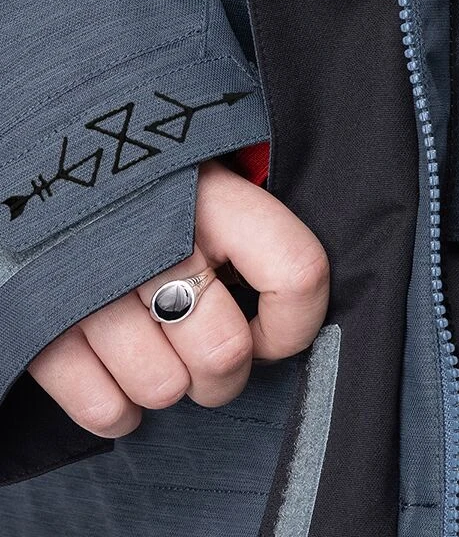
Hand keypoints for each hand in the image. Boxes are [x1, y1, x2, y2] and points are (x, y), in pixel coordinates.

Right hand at [28, 160, 328, 437]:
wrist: (52, 168)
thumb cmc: (154, 190)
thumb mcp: (212, 184)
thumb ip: (256, 238)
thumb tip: (294, 309)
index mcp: (215, 197)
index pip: (297, 273)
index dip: (296, 324)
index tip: (273, 332)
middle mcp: (159, 239)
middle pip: (224, 354)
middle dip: (225, 374)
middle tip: (212, 357)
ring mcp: (95, 282)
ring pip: (164, 388)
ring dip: (168, 385)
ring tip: (160, 354)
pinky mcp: (42, 320)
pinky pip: (103, 407)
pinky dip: (117, 408)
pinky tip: (119, 380)